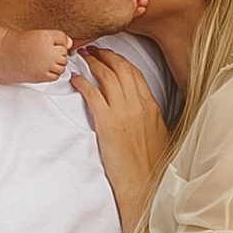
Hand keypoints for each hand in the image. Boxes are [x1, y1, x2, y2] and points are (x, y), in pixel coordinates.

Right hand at [0, 23, 75, 87]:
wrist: (3, 55)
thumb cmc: (19, 44)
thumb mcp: (40, 34)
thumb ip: (58, 37)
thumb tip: (71, 44)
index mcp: (47, 38)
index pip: (65, 43)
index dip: (57, 44)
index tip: (47, 45)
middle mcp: (48, 53)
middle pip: (64, 56)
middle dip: (57, 54)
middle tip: (43, 52)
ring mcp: (45, 66)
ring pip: (61, 67)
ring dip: (56, 64)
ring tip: (42, 60)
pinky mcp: (41, 76)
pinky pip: (55, 76)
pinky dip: (52, 73)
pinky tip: (43, 68)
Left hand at [71, 42, 173, 232]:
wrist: (145, 182)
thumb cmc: (151, 165)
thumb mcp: (157, 135)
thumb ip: (149, 118)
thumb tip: (143, 111)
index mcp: (151, 106)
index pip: (136, 73)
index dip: (121, 61)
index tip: (111, 56)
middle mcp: (138, 104)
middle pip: (121, 68)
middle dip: (106, 55)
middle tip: (94, 49)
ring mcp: (123, 112)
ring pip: (107, 76)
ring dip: (93, 63)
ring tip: (83, 58)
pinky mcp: (107, 123)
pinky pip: (93, 94)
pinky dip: (83, 83)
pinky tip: (75, 80)